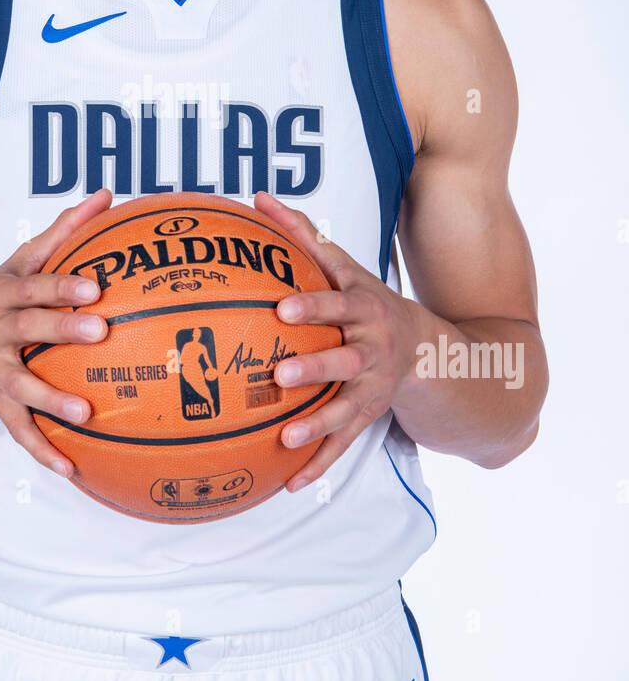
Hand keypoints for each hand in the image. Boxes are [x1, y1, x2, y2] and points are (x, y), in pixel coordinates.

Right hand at [0, 189, 111, 475]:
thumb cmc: (2, 297)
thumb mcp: (23, 261)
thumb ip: (64, 231)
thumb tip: (107, 195)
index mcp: (4, 293)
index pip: (35, 284)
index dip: (62, 285)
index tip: (95, 285)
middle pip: (28, 329)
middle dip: (62, 331)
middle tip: (100, 332)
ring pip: (22, 387)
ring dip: (52, 400)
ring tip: (86, 412)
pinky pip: (19, 430)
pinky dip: (44, 451)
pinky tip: (73, 469)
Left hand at [253, 190, 422, 491]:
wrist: (424, 347)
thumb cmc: (363, 299)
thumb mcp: (341, 265)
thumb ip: (300, 234)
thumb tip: (256, 197)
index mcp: (361, 308)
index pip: (336, 302)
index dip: (312, 304)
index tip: (283, 307)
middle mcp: (371, 347)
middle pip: (344, 358)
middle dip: (314, 367)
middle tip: (281, 373)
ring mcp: (372, 386)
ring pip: (346, 407)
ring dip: (317, 423)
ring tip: (287, 436)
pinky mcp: (368, 416)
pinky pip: (344, 443)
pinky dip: (318, 463)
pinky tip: (290, 483)